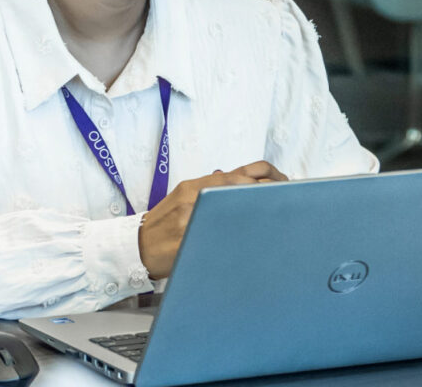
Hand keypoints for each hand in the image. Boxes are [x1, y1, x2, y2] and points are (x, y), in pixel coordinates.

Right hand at [138, 160, 286, 279]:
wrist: (135, 246)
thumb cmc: (162, 223)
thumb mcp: (184, 197)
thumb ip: (209, 189)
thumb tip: (238, 180)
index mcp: (195, 186)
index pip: (237, 175)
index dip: (263, 179)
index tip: (281, 187)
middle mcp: (193, 197)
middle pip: (240, 189)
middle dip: (266, 195)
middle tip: (286, 204)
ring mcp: (189, 219)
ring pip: (232, 213)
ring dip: (255, 216)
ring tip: (274, 223)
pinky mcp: (186, 242)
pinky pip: (216, 238)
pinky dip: (236, 239)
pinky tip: (251, 244)